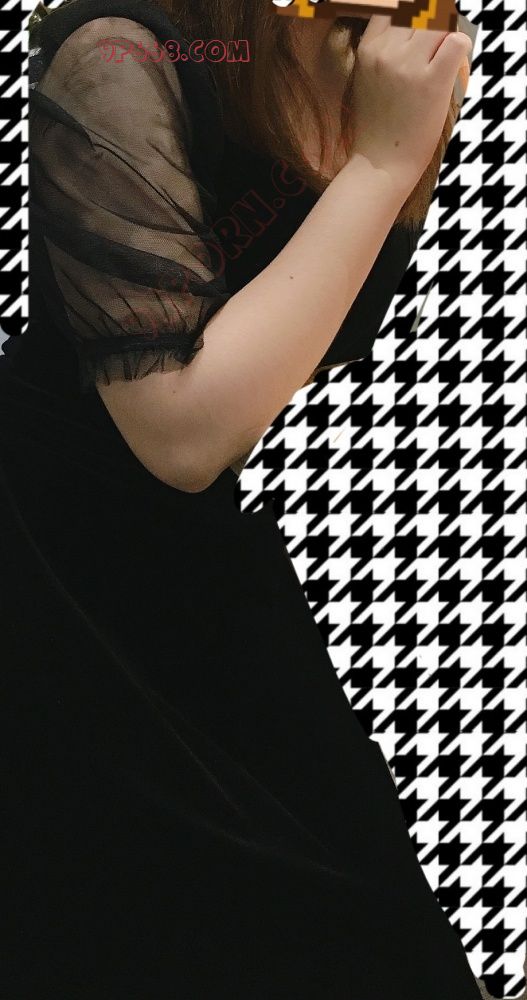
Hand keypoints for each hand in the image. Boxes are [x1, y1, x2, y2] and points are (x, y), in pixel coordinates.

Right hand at [348, 15, 472, 191]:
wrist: (380, 165)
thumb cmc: (377, 127)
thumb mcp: (367, 80)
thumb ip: (383, 51)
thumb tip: (412, 26)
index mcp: (368, 49)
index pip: (394, 7)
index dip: (410, 16)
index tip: (416, 33)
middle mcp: (386, 52)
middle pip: (419, 13)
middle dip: (431, 27)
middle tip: (434, 52)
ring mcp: (408, 66)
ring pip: (439, 24)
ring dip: (445, 37)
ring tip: (442, 60)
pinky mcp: (431, 82)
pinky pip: (457, 42)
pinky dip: (461, 47)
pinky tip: (455, 63)